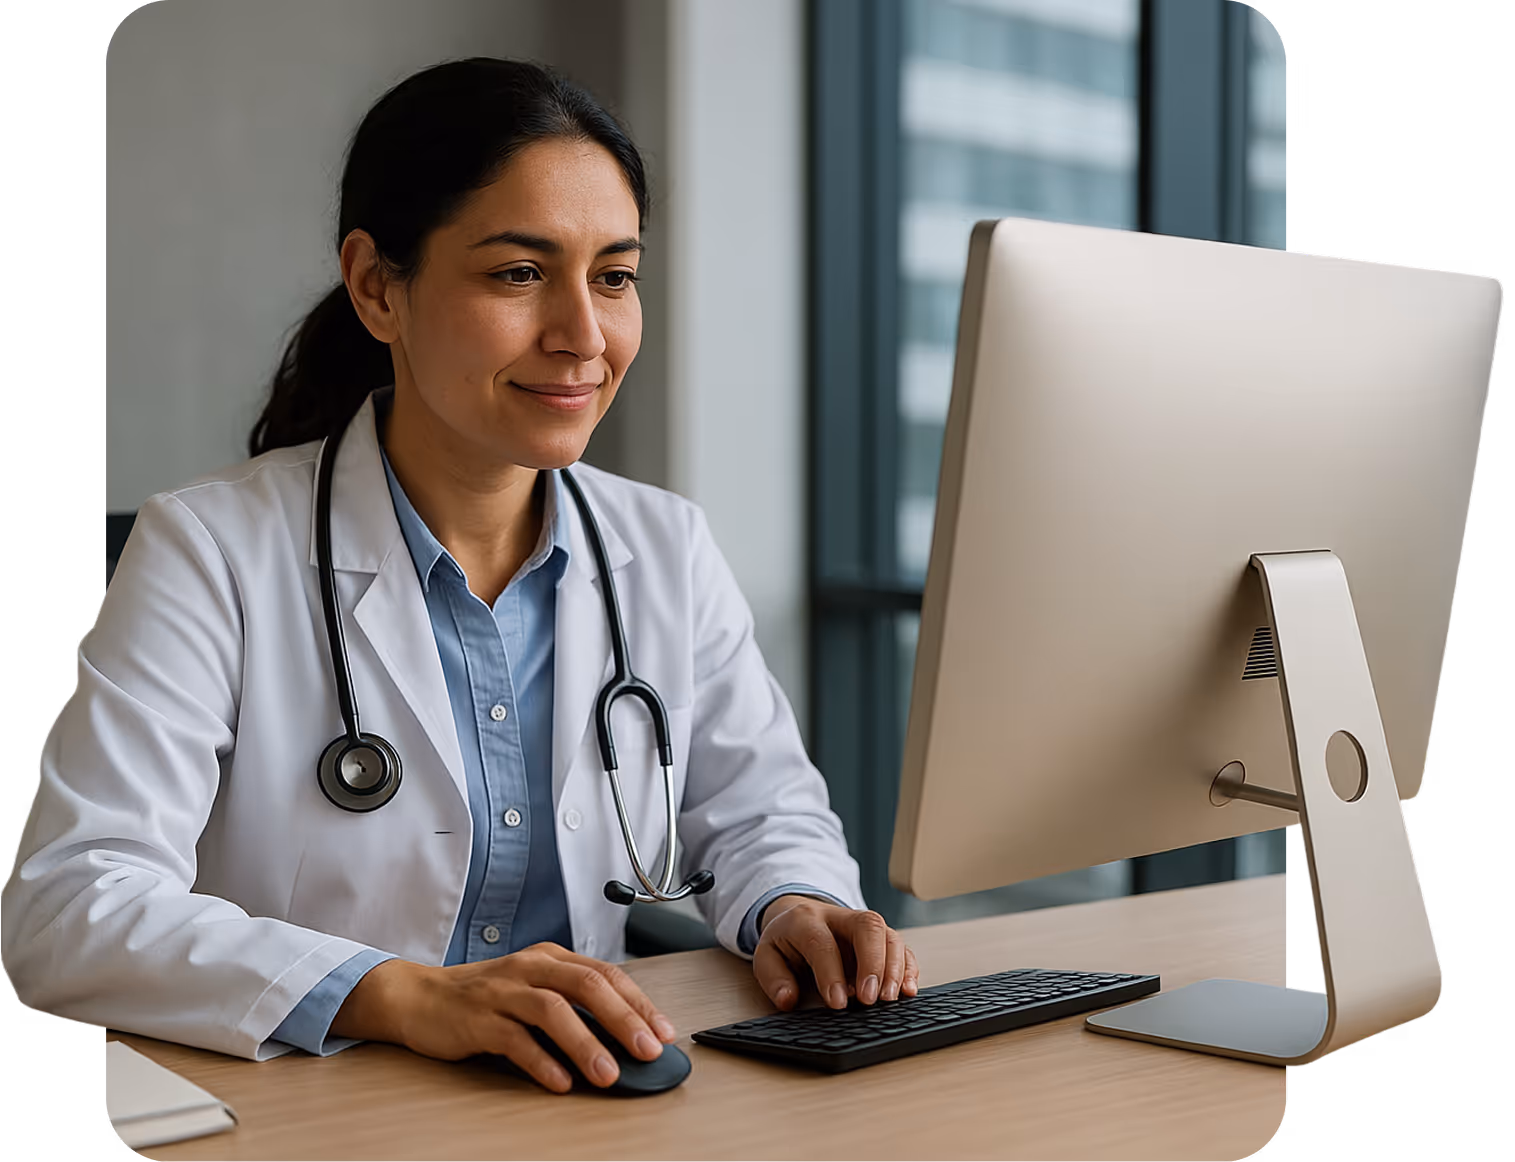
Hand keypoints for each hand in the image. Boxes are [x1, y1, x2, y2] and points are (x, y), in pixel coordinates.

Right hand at [329, 943, 676, 1092]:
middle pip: (587, 985)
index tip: (665, 1032)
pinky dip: (541, 1061)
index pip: (606, 974)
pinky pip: (514, 1038)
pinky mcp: (477, 1018)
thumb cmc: (485, 998)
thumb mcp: (533, 989)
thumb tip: (624, 1039)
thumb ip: (572, 1005)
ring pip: (553, 1010)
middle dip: (624, 1019)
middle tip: (649, 1050)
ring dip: (585, 1043)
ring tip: (609, 1073)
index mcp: (550, 958)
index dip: (639, 1003)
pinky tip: (559, 1082)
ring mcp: (503, 991)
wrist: (420, 997)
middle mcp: (530, 967)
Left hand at [753, 895, 919, 1010]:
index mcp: (806, 919)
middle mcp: (840, 917)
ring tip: (890, 998)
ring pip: (888, 935)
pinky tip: (908, 990)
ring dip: (894, 967)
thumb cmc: (786, 942)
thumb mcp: (767, 957)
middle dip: (873, 963)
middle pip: (866, 927)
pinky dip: (909, 968)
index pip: (822, 943)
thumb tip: (788, 999)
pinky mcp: (880, 938)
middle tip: (870, 999)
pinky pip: (902, 947)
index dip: (831, 973)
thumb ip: (774, 979)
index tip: (838, 1003)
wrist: (799, 917)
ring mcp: (863, 926)